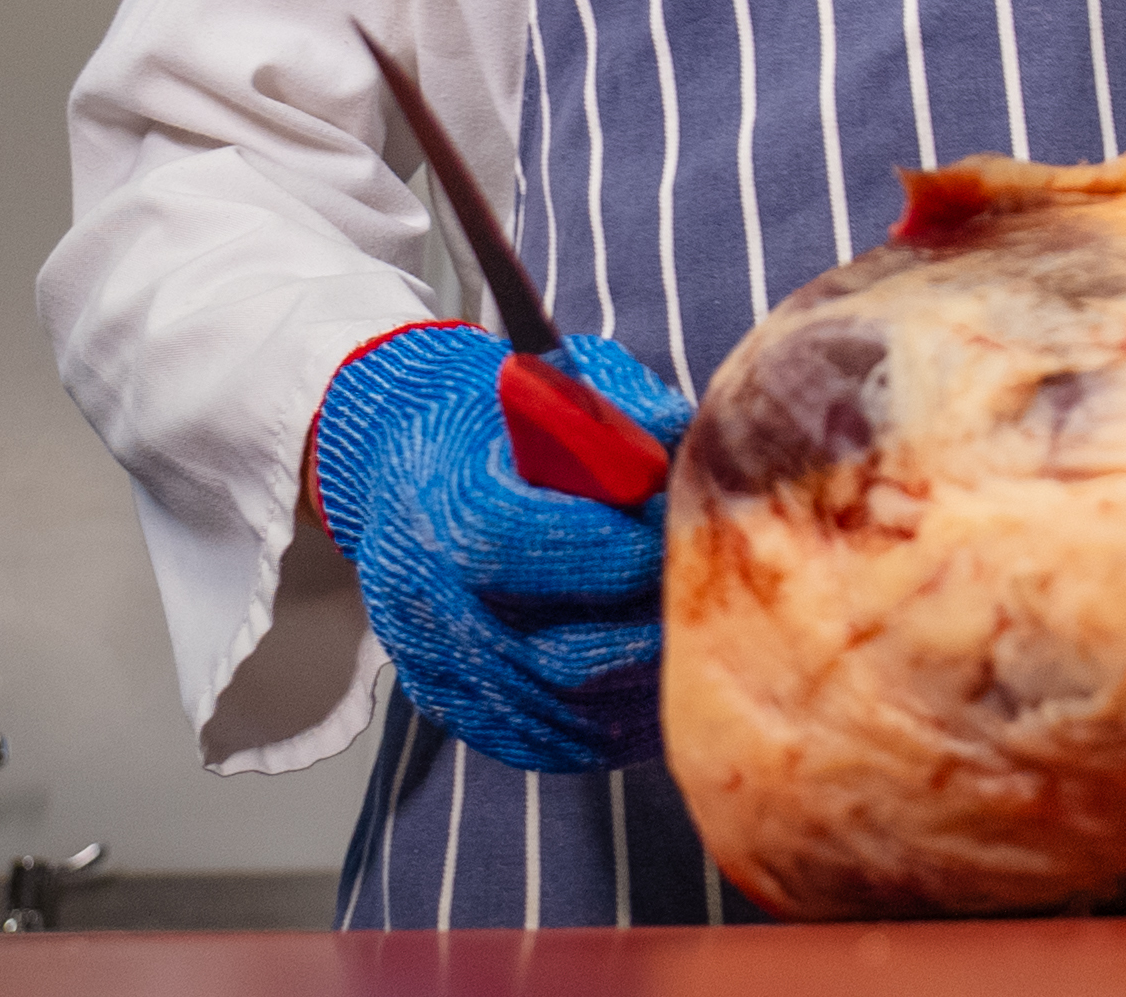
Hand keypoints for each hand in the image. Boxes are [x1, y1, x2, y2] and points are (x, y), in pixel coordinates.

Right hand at [309, 323, 692, 773]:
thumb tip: (694, 450)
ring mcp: (440, 665)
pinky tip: (662, 684)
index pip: (531, 548)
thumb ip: (626, 412)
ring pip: (566, 709)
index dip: (623, 550)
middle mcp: (431, 601)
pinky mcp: (457, 707)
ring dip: (648, 685)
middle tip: (717, 602)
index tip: (686, 533)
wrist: (408, 463)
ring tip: (704, 643)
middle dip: (654, 628)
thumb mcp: (559, 383)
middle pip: (561, 651)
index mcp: (448, 509)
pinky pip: (550, 741)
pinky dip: (617, 724)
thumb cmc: (501, 420)